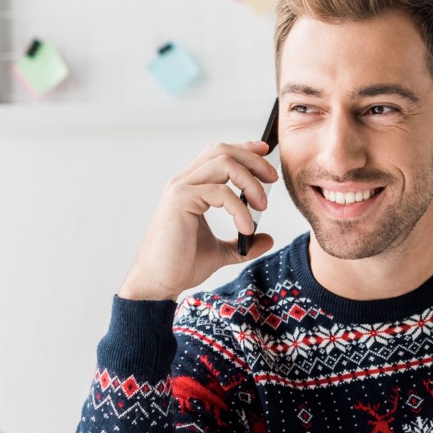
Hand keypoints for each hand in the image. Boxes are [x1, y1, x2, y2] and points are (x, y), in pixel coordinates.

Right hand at [118, 140, 278, 300]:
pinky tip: (246, 228)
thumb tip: (267, 239)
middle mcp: (184, 182)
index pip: (218, 154)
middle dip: (253, 160)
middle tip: (273, 179)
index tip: (266, 154)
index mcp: (191, 187)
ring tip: (262, 206)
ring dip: (250, 181)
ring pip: (224, 163)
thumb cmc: (181, 266)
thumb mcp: (221, 252)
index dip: (244, 149)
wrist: (159, 283)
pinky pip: (220, 192)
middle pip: (223, 151)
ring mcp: (180, 188)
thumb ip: (242, 243)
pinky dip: (239, 208)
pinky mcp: (180, 200)